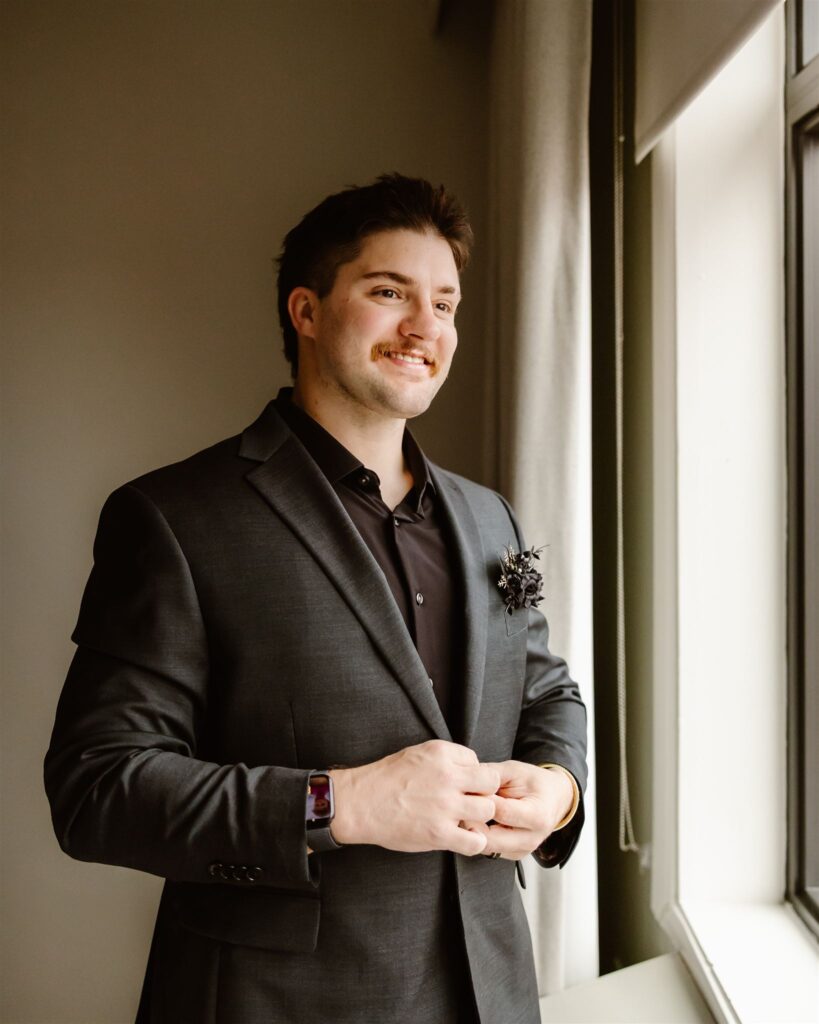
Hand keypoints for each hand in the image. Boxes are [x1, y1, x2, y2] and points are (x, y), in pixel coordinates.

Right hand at [328, 740, 498, 856]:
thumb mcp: (418, 753)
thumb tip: (470, 768)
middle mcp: (447, 777)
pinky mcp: (439, 833)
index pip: (477, 760)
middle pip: (491, 783)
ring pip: (488, 809)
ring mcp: (445, 806)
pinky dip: (474, 841)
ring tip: (466, 819)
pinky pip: (476, 841)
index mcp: (441, 754)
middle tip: (471, 801)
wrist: (360, 803)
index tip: (463, 784)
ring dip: (479, 816)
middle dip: (483, 792)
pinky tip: (463, 837)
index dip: (472, 775)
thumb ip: (446, 759)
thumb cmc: (385, 779)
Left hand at [465, 761, 573, 860]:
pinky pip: (489, 849)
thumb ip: (491, 776)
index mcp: (537, 815)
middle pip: (491, 838)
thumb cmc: (535, 783)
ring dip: (474, 830)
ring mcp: (523, 850)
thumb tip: (466, 782)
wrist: (554, 798)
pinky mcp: (514, 855)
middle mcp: (532, 838)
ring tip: (470, 811)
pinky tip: (479, 820)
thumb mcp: (515, 770)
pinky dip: (480, 836)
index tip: (469, 790)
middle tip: (463, 804)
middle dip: (472, 821)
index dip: (481, 801)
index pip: (501, 813)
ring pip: (486, 847)